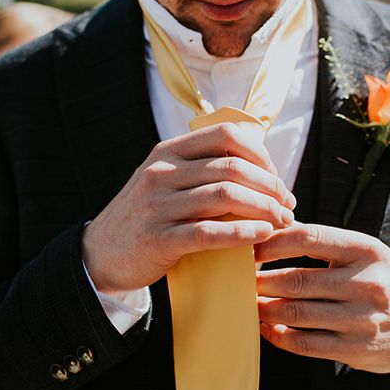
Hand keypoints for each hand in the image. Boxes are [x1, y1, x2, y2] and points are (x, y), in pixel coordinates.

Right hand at [83, 123, 296, 292]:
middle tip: (288, 206)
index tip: (277, 180)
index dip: (262, 155)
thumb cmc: (149, 217)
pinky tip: (263, 235)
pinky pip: (209, 232)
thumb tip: (262, 168)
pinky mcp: (159, 239)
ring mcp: (157, 205)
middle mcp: (162, 171)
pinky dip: (243, 233)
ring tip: (282, 222)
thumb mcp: (167, 180)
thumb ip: (203, 168)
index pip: (227, 135)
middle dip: (271, 186)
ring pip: (225, 196)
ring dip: (264, 209)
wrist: (101, 254)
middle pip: (232, 167)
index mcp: (168, 150)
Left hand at [255, 224, 389, 374]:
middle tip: (239, 280)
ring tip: (248, 303)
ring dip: (264, 309)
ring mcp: (362, 319)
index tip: (249, 248)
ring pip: (295, 313)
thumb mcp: (365, 254)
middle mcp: (367, 283)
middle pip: (296, 279)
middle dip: (260, 280)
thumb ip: (325, 242)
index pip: (308, 237)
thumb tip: (271, 227)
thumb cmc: (384, 282)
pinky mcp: (355, 349)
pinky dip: (277, 336)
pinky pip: (304, 343)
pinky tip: (267, 328)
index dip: (271, 242)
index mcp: (366, 250)